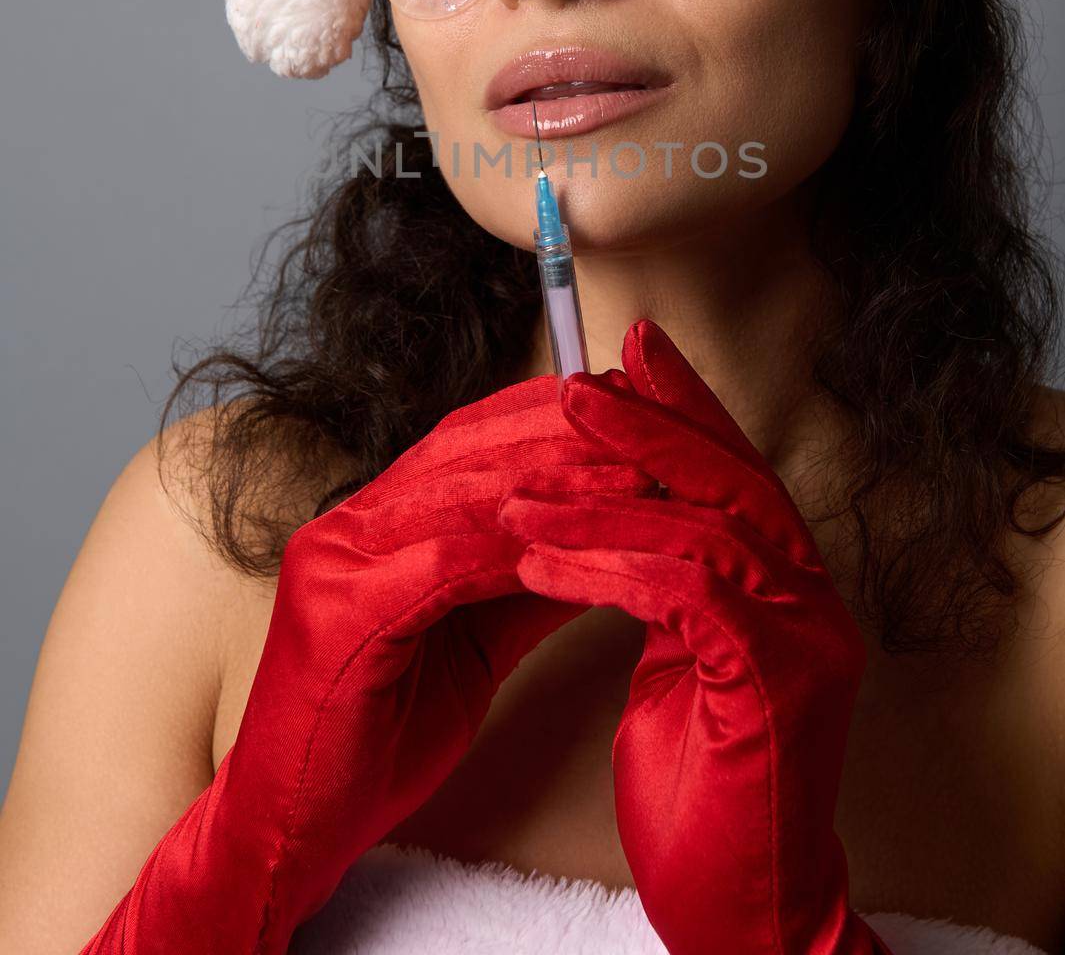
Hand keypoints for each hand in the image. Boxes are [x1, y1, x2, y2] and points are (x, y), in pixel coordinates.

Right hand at [80, 374, 656, 953]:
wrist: (288, 827)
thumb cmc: (375, 740)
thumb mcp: (468, 650)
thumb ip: (523, 590)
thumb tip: (606, 542)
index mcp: (371, 522)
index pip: (466, 440)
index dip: (549, 420)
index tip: (628, 414)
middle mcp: (347, 524)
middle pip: (467, 451)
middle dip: (564, 434)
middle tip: (649, 426)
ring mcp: (334, 560)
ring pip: (460, 496)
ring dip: (556, 481)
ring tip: (634, 474)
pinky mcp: (336, 612)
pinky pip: (440, 564)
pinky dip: (512, 552)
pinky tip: (575, 546)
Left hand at [498, 320, 894, 954]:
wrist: (740, 906)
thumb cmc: (704, 783)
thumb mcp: (679, 658)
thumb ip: (673, 583)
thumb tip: (618, 513)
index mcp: (789, 581)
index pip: (736, 466)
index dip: (683, 404)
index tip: (626, 352)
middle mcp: (813, 596)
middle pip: (730, 475)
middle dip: (646, 425)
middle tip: (573, 388)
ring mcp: (808, 636)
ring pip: (702, 527)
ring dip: (600, 505)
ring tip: (519, 496)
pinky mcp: (780, 681)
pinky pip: (689, 594)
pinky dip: (609, 571)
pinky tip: (541, 566)